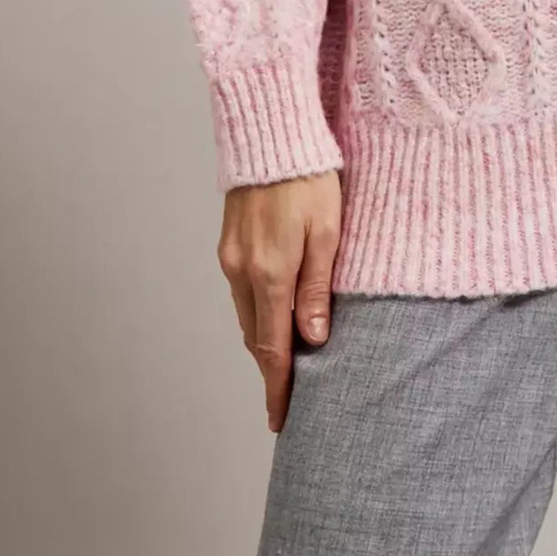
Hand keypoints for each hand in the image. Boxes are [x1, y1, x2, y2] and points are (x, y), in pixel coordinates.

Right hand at [217, 169, 342, 432]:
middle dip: (273, 369)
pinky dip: (258, 312)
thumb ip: (318, 288)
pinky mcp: (228, 245)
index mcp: (271, 274)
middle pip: (256, 338)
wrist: (271, 136)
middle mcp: (243, 272)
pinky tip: (276, 314)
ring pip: (248, 316)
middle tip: (292, 397)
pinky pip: (242, 293)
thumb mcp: (328, 232)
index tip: (280, 419)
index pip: (272, 349)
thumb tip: (313, 339)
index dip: (277, 388)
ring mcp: (230, 258)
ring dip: (266, 340)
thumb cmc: (310, 178)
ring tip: (290, 361)